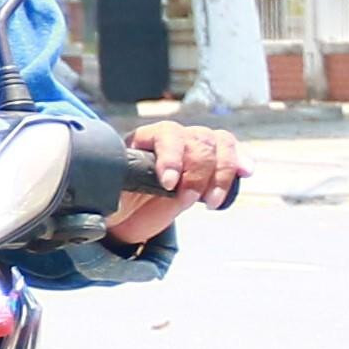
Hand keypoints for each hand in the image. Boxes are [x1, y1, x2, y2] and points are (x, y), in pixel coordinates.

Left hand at [105, 120, 242, 245]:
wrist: (129, 213)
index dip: (171, 157)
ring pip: (218, 143)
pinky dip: (240, 161)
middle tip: (188, 201)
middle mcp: (173, 138)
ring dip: (220, 173)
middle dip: (196, 173)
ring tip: (211, 202)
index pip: (165, 135)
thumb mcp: (106, 195)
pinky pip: (230, 152)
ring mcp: (194, 148)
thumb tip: (103, 192)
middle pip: (197, 140)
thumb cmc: (116, 200)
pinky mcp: (210, 164)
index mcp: (144, 140)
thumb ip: (109, 190)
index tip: (168, 184)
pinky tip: (246, 172)